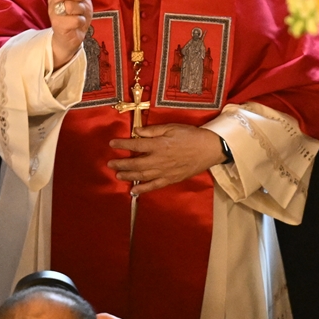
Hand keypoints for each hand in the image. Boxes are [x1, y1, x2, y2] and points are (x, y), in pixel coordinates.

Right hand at [49, 0, 92, 69]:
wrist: (72, 36)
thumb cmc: (76, 15)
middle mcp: (53, 0)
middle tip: (81, 0)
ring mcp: (54, 13)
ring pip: (70, 5)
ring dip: (81, 10)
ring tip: (80, 14)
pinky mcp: (58, 25)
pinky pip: (75, 19)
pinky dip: (81, 21)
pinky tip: (78, 23)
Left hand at [107, 124, 225, 195]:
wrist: (208, 149)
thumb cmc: (190, 135)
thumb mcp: (171, 127)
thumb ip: (152, 131)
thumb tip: (136, 132)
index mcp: (158, 145)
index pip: (135, 146)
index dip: (122, 145)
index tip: (112, 144)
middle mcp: (159, 160)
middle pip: (135, 163)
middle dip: (121, 163)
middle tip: (110, 164)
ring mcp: (164, 172)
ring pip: (142, 176)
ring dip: (128, 176)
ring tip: (118, 175)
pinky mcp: (170, 179)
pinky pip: (154, 186)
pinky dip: (143, 189)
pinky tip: (133, 191)